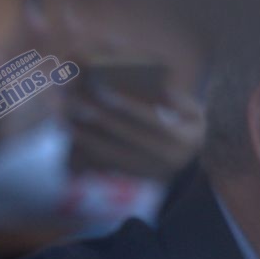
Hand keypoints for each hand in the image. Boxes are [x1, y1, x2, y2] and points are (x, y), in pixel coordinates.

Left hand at [66, 84, 204, 180]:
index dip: (123, 104)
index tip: (101, 89)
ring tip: (63, 117)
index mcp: (177, 139)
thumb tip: (155, 84)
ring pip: (107, 151)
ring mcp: (143, 168)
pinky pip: (103, 162)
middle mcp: (159, 156)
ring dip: (83, 135)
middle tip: (73, 100)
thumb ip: (177, 100)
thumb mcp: (196, 116)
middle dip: (96, 116)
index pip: (146, 119)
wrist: (192, 173)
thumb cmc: (191, 133)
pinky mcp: (129, 174)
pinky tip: (69, 133)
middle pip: (121, 134)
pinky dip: (85, 148)